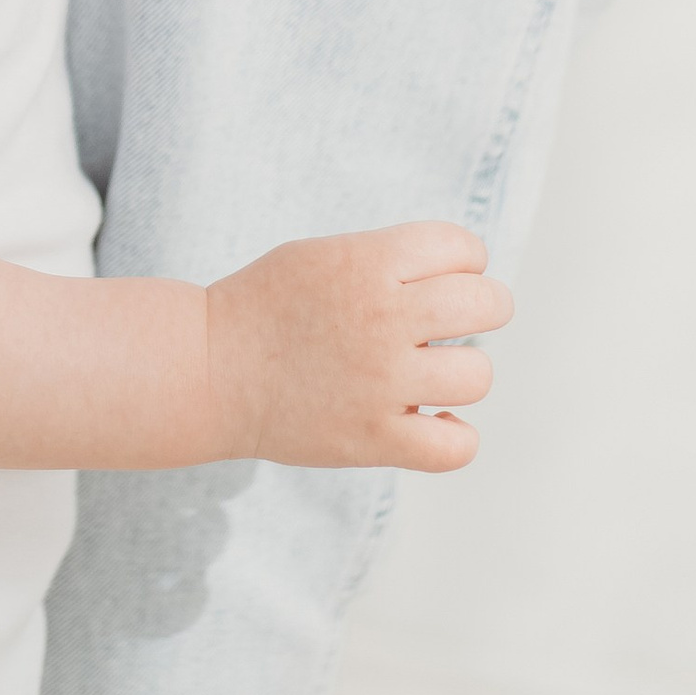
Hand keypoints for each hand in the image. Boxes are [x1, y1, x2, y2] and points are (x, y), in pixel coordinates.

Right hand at [201, 223, 510, 472]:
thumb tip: (463, 276)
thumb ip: (390, 259)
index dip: (464, 261)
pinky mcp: (371, 438)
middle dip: (483, 308)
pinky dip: (455, 436)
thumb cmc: (267, 306)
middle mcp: (381, 318)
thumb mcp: (324, 254)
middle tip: (454, 321)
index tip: (443, 277)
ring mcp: (380, 382)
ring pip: (478, 375)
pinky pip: (455, 447)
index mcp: (367, 263)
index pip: (463, 247)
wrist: (208, 368)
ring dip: (462, 371)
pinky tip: (431, 419)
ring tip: (432, 372)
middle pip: (488, 305)